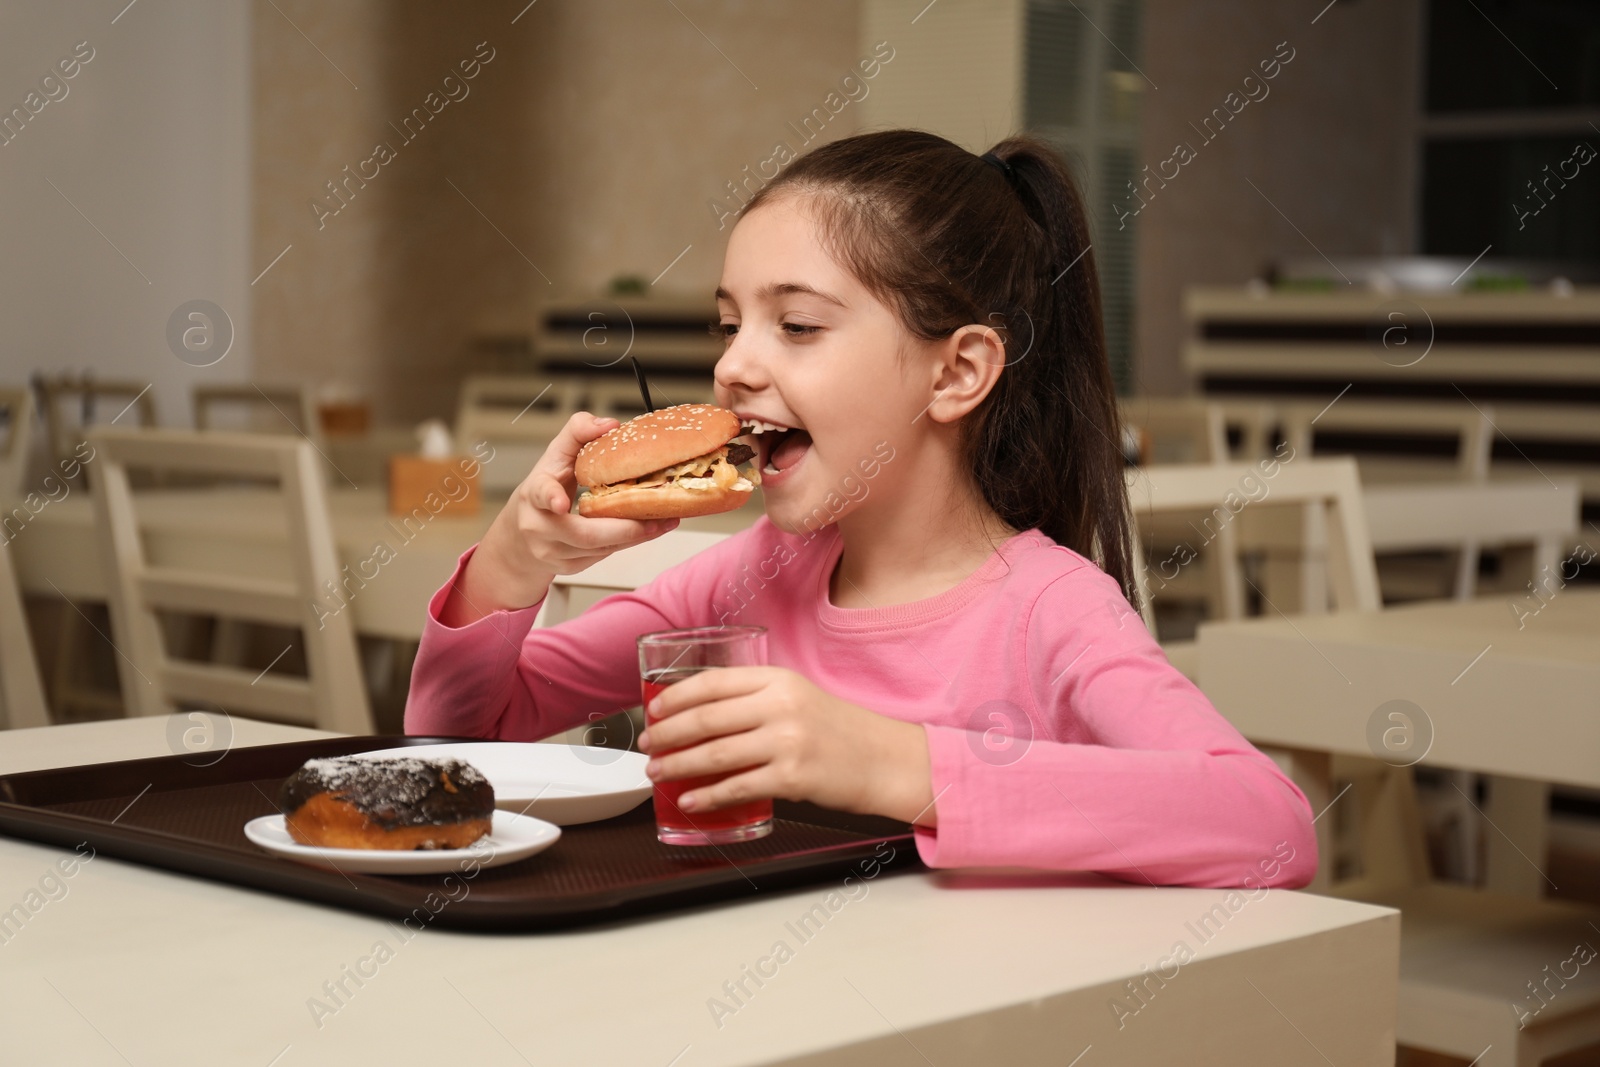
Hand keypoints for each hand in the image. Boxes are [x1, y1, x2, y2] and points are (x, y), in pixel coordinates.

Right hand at [442, 411, 677, 624]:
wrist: (521, 535)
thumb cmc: (546, 487)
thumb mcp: (556, 456)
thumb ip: (578, 432)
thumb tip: (609, 424)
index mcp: (535, 494)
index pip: (541, 494)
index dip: (551, 498)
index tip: (562, 502)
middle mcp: (539, 527)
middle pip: (585, 534)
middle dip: (626, 529)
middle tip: (658, 519)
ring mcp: (552, 552)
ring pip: (600, 548)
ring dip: (636, 536)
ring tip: (664, 522)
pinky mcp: (567, 567)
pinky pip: (604, 556)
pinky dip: (627, 543)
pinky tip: (647, 530)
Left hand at [637, 667, 937, 825]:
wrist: (886, 761)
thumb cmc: (841, 732)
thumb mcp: (799, 697)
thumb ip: (757, 699)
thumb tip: (701, 714)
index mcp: (779, 679)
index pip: (712, 683)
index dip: (674, 698)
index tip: (653, 710)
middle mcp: (781, 706)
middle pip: (705, 718)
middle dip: (666, 734)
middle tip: (647, 746)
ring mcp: (787, 742)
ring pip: (714, 754)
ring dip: (677, 765)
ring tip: (658, 773)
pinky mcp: (792, 778)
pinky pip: (736, 788)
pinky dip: (706, 796)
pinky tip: (689, 800)